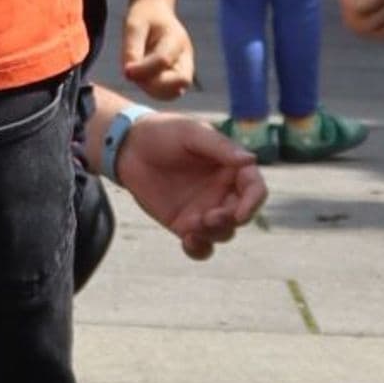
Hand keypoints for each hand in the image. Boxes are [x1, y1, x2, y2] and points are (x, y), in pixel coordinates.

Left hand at [116, 112, 265, 257]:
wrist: (129, 148)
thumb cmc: (163, 132)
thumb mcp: (191, 133)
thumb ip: (220, 147)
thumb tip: (251, 159)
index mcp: (231, 168)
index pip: (255, 189)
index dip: (253, 203)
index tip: (240, 214)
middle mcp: (223, 191)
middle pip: (241, 215)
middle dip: (230, 221)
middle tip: (208, 217)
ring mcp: (205, 210)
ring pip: (223, 233)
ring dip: (213, 234)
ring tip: (192, 227)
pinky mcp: (185, 225)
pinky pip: (201, 246)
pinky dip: (199, 250)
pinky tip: (188, 242)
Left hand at [118, 0, 194, 100]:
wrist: (155, 13)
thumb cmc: (144, 17)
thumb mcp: (133, 25)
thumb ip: (132, 48)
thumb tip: (129, 74)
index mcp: (177, 39)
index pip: (164, 61)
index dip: (143, 69)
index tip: (126, 70)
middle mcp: (185, 58)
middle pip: (179, 84)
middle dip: (153, 84)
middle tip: (133, 73)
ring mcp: (184, 70)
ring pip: (173, 93)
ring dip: (152, 90)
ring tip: (138, 74)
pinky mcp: (176, 79)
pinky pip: (167, 94)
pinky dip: (153, 91)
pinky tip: (142, 77)